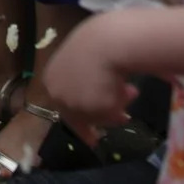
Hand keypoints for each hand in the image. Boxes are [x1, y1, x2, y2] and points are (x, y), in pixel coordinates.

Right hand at [38, 13, 142, 129]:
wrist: (106, 43)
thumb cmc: (99, 84)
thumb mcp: (100, 113)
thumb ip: (100, 120)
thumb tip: (111, 116)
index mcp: (53, 92)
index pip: (69, 119)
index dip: (84, 131)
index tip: (95, 141)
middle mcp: (55, 74)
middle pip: (79, 99)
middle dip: (102, 110)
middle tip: (124, 114)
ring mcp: (67, 56)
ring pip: (90, 83)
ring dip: (110, 93)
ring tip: (131, 93)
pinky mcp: (82, 42)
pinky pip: (97, 67)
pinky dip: (110, 77)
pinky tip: (125, 78)